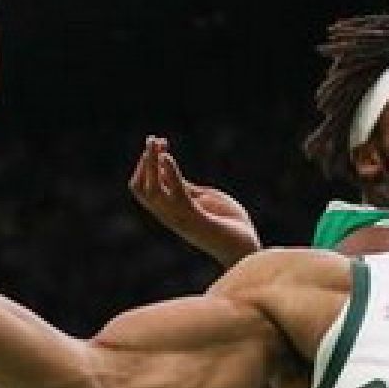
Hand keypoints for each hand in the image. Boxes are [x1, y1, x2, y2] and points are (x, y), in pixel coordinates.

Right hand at [127, 136, 261, 267]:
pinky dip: (170, 174)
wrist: (247, 249)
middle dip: (144, 162)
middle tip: (152, 138)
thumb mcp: (203, 198)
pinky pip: (176, 195)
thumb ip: (184, 186)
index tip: (158, 145)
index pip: (143, 189)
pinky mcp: (196, 219)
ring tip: (157, 141)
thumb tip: (166, 164)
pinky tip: (168, 156)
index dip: (144, 166)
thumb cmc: (228, 224)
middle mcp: (170, 216)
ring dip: (151, 163)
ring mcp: (181, 218)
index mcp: (170, 211)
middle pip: (141, 189)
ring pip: (152, 190)